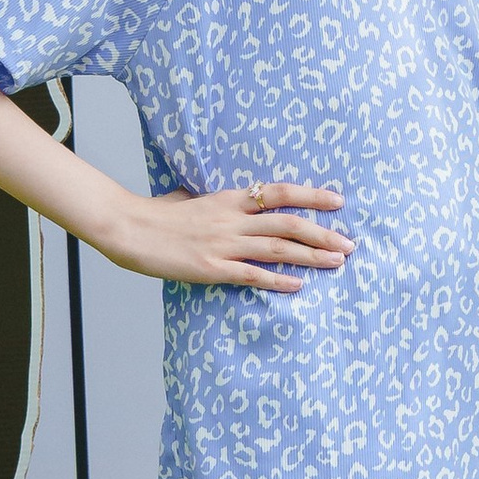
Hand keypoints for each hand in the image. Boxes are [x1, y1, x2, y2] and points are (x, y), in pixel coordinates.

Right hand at [95, 177, 349, 290]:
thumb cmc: (157, 214)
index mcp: (229, 198)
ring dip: (311, 256)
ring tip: (337, 262)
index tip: (339, 201)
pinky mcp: (211, 268)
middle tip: (349, 244)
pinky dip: (278, 280)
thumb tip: (231, 199)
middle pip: (289, 223)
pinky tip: (299, 286)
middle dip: (324, 233)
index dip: (313, 195)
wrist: (129, 229)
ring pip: (278, 249)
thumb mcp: (192, 197)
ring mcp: (223, 244)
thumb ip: (216, 201)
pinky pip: (252, 274)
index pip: (280, 192)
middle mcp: (232, 219)